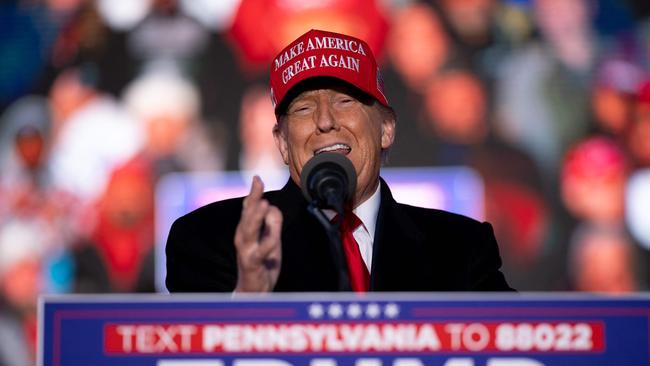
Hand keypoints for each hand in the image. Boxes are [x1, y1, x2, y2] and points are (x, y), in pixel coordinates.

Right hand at [233, 176, 282, 291]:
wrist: (253, 291)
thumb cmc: (261, 263)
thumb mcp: (271, 239)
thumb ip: (272, 222)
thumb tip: (272, 206)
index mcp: (246, 229)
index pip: (248, 207)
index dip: (253, 192)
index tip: (257, 177)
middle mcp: (243, 237)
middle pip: (247, 214)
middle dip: (252, 198)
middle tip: (258, 182)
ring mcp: (246, 250)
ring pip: (249, 229)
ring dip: (256, 216)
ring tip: (264, 204)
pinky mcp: (252, 263)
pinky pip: (260, 252)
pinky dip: (267, 243)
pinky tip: (274, 238)